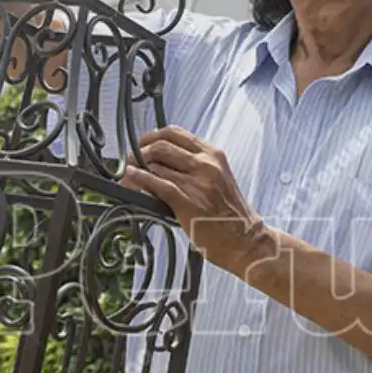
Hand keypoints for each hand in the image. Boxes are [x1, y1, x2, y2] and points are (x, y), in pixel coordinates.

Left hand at [120, 127, 270, 273]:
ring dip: (136, 168)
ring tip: (127, 175)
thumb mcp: (218, 179)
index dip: (151, 135)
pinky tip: (131, 179)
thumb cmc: (230, 214)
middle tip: (129, 159)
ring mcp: (197, 182)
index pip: (176, 132)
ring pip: (156, 163)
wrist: (245, 239)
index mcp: (213, 155)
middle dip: (139, 150)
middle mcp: (206, 164)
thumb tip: (160, 162)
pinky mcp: (188, 201)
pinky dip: (139, 179)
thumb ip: (195, 166)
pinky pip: (157, 184)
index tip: (140, 142)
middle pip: (162, 145)